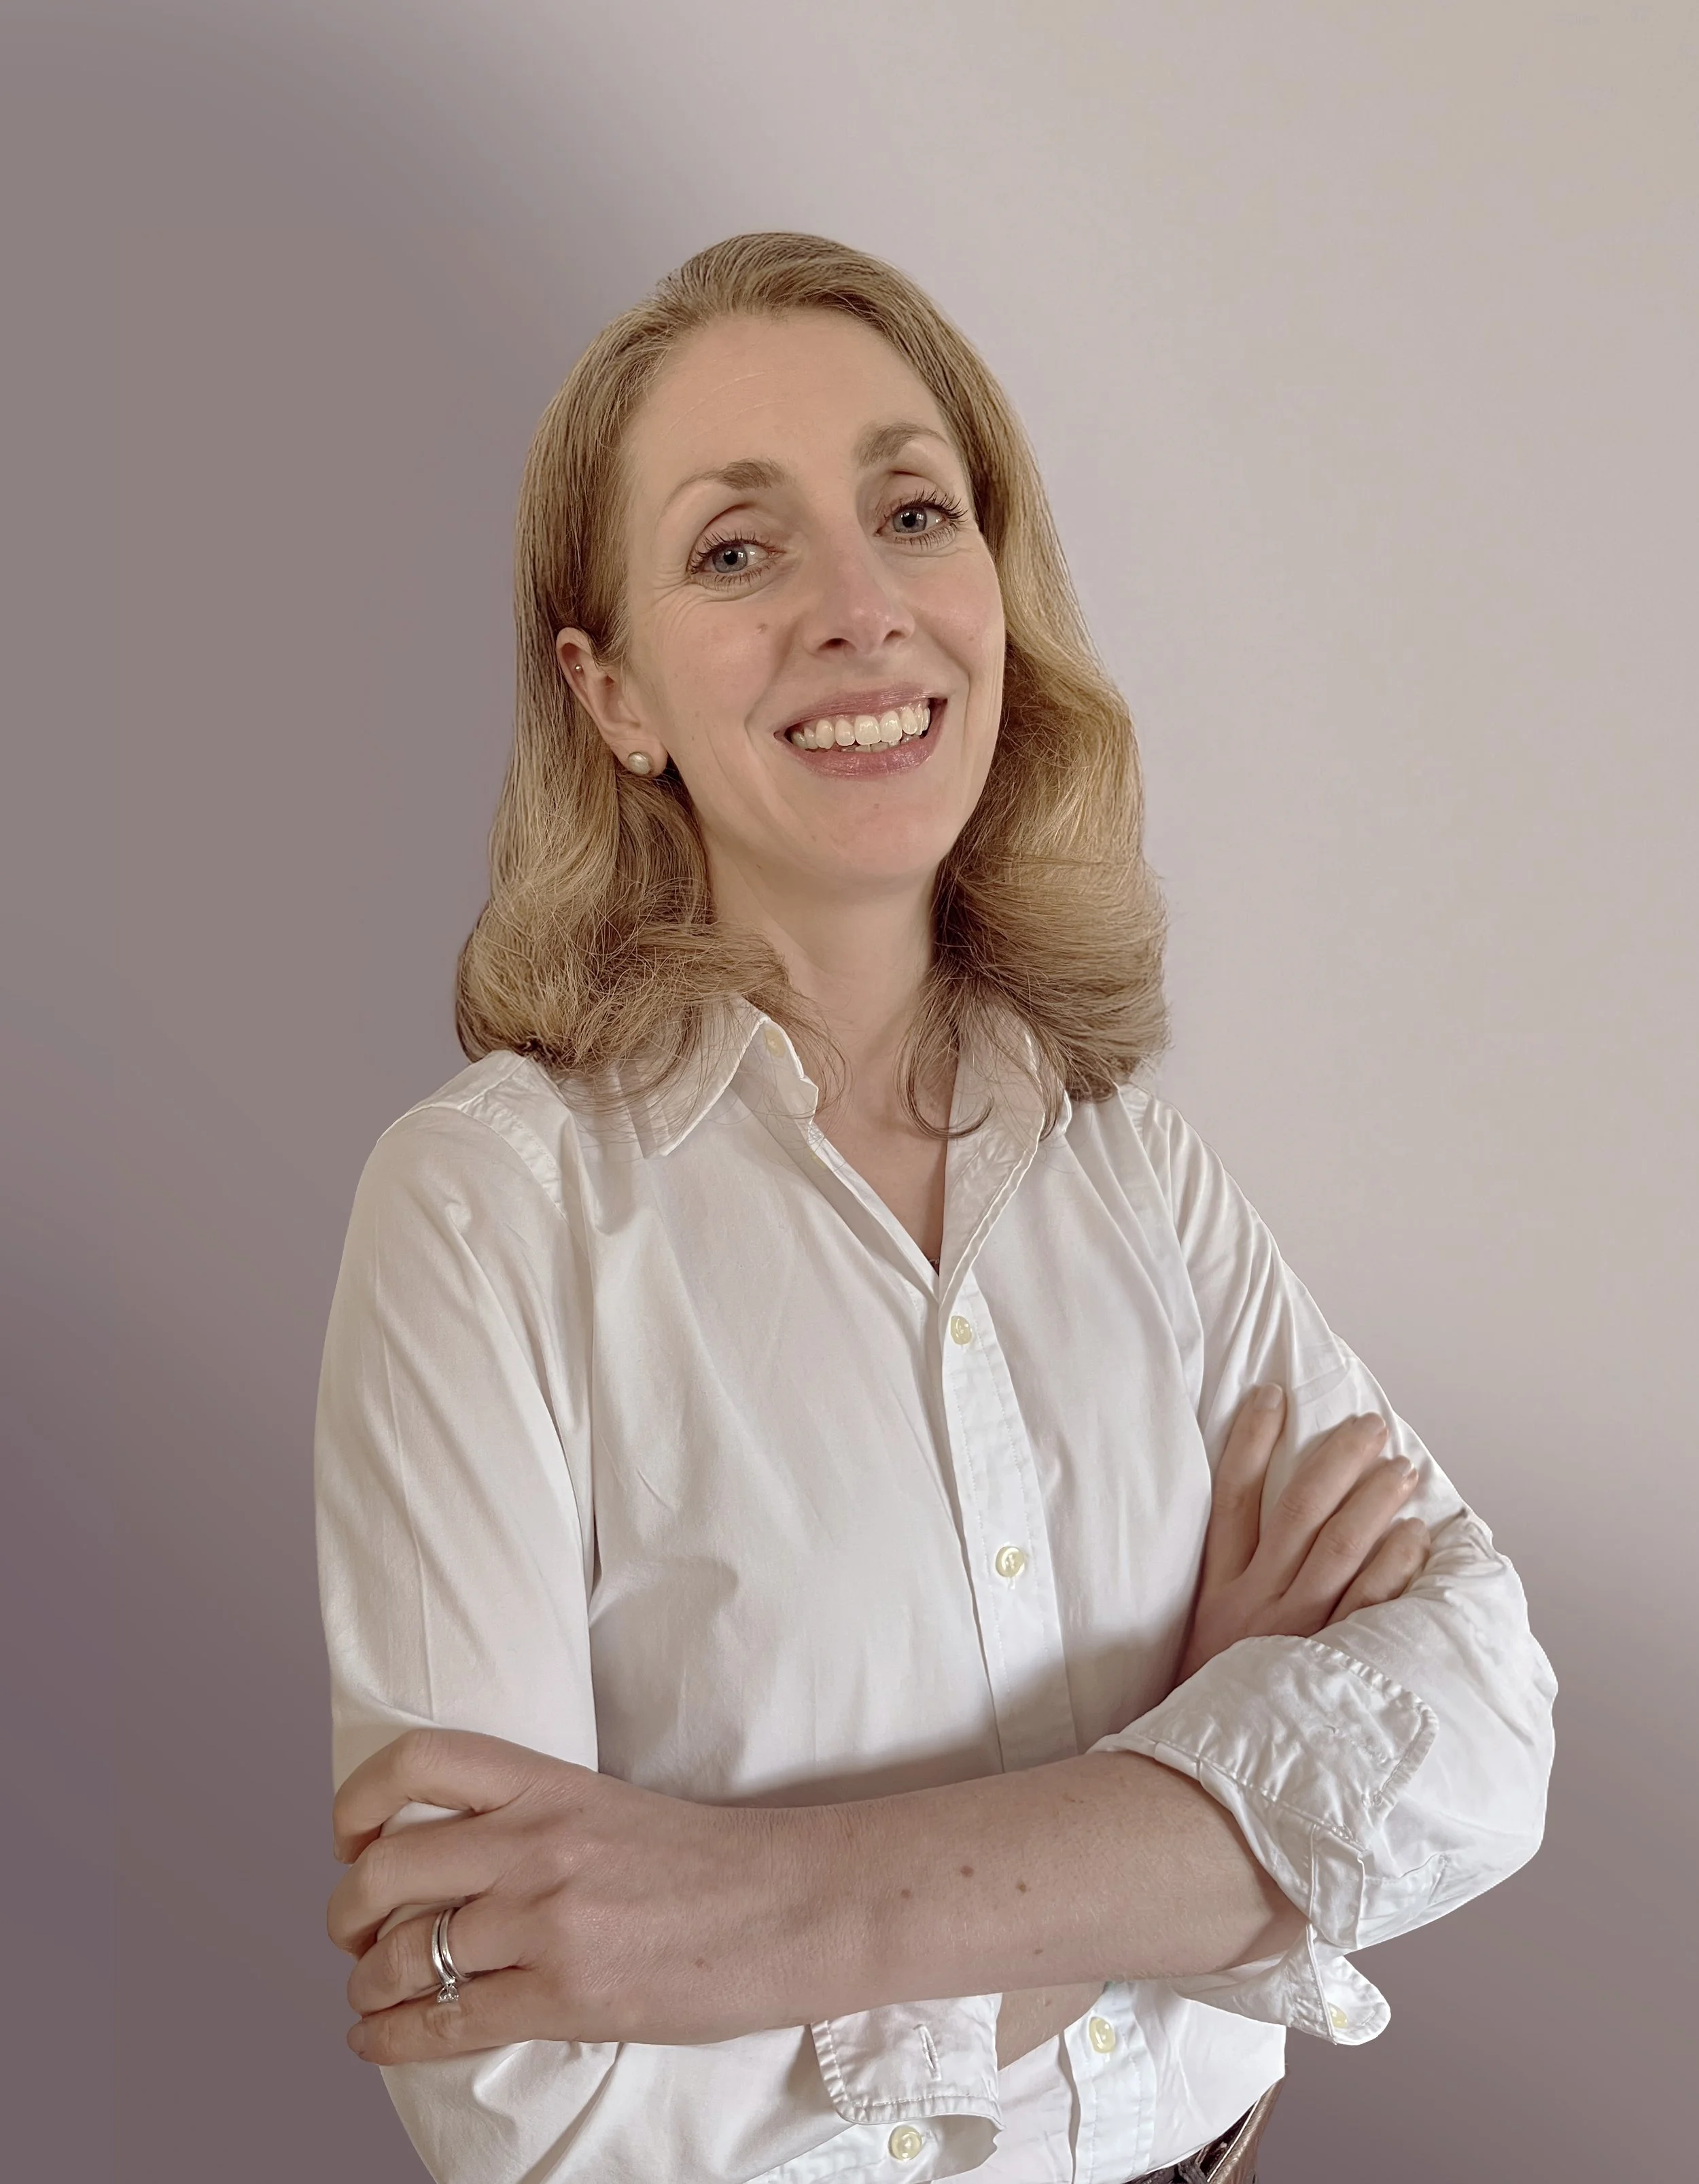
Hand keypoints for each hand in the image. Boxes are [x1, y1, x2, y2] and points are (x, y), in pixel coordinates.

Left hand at [328, 1730, 827, 2062]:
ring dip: (366, 1982)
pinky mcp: (565, 1995)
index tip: (348, 1834)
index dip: (359, 1799)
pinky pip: (446, 2021)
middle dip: (346, 1912)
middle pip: (386, 1868)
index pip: (420, 1763)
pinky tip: (377, 2040)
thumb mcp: (612, 1810)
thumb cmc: (715, 1863)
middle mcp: (535, 1842)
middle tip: (350, 1932)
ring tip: (368, 1992)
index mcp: (549, 1783)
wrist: (794, 1905)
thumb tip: (457, 1867)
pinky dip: (391, 2038)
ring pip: (402, 1953)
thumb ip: (534, 1824)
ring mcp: (548, 1920)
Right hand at [1176, 1386, 1429, 1682]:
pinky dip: (1392, 1568)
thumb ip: (1225, 1595)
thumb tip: (1256, 1544)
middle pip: (1296, 1509)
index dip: (1252, 1441)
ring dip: (1372, 1501)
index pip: (1231, 1496)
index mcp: (1217, 1592)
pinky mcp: (1328, 1667)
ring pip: (1337, 1548)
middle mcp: (1255, 1602)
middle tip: (1368, 1426)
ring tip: (1401, 1467)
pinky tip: (1414, 1537)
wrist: (1200, 1786)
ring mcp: (1294, 1633)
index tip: (1272, 1395)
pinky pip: (1368, 1608)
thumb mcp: (1198, 1645)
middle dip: (1334, 1459)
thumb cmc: (1206, 1711)